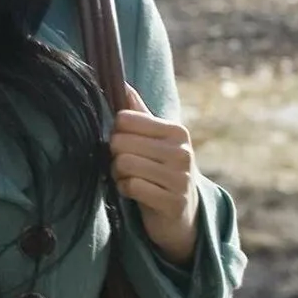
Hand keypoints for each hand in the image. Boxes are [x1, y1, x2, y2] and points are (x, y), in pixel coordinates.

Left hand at [109, 85, 199, 265]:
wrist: (182, 214)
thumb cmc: (162, 170)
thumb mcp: (155, 140)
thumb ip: (138, 113)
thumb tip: (121, 82)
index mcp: (176, 131)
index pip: (124, 119)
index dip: (117, 133)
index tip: (127, 144)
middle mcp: (182, 151)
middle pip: (120, 142)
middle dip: (115, 156)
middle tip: (126, 165)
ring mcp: (180, 178)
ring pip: (124, 164)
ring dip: (119, 174)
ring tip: (130, 178)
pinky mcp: (173, 201)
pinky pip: (131, 187)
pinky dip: (125, 190)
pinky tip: (135, 192)